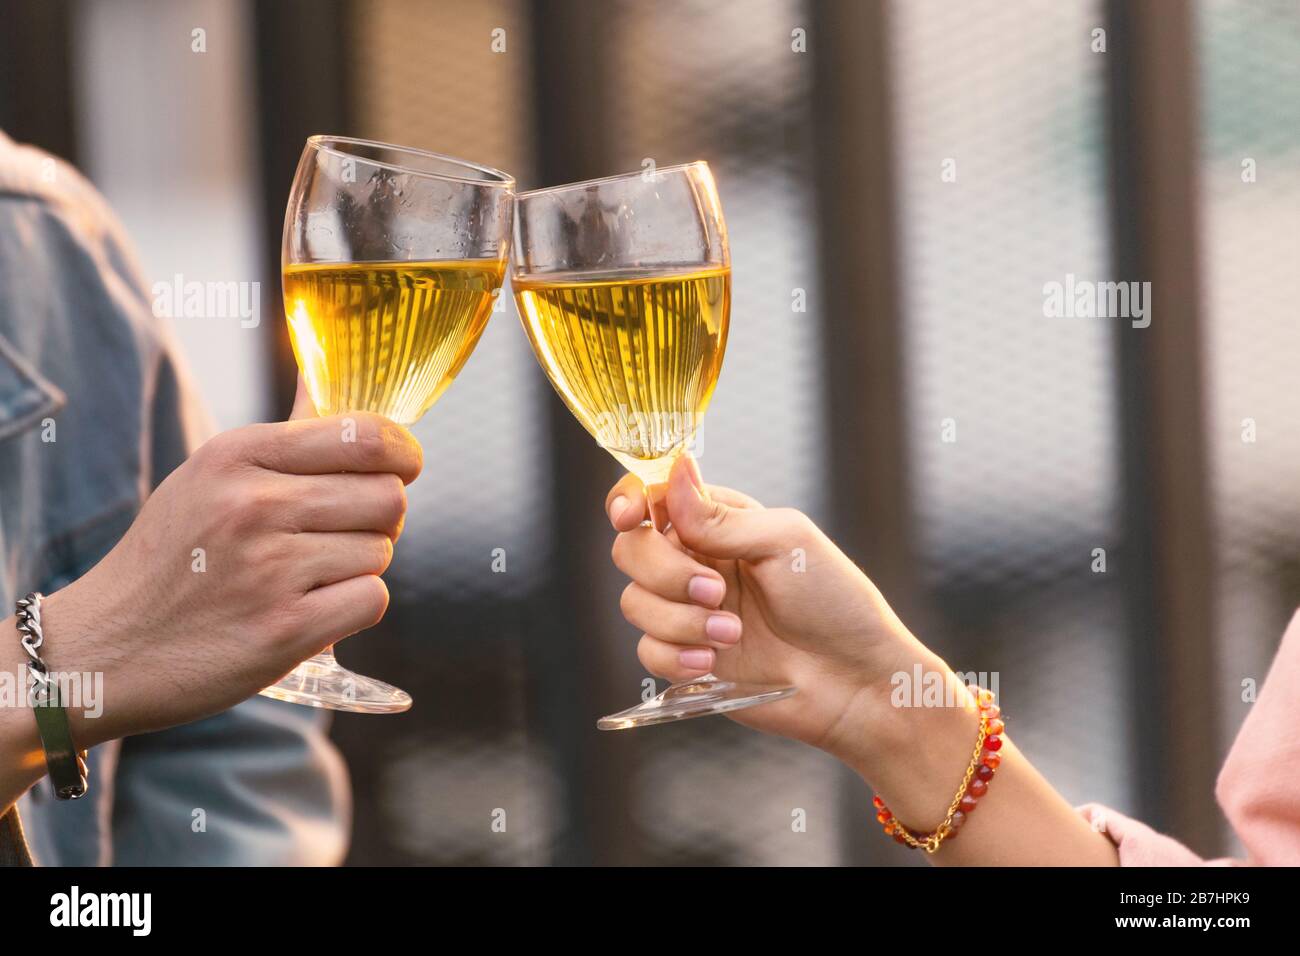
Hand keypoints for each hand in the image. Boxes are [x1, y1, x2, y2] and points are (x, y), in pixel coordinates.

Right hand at [40, 381, 421, 747]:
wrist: (104, 647)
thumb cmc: (171, 557)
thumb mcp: (211, 476)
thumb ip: (284, 437)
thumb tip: (324, 374)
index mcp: (237, 456)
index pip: (363, 435)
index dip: (401, 452)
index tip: (403, 465)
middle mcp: (253, 505)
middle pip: (388, 497)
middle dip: (379, 518)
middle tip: (342, 536)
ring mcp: (269, 569)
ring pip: (382, 551)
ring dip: (359, 567)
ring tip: (308, 578)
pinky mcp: (284, 630)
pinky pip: (372, 600)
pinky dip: (353, 608)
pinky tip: (313, 610)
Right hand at [606, 455, 930, 763]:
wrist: (853, 681)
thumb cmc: (835, 602)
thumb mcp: (786, 543)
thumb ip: (720, 517)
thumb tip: (676, 470)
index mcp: (719, 523)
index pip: (653, 497)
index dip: (629, 501)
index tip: (629, 515)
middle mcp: (697, 563)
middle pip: (632, 549)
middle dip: (665, 571)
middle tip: (716, 591)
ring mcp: (689, 612)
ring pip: (635, 603)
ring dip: (680, 619)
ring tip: (733, 634)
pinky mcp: (688, 659)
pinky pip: (647, 652)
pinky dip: (676, 656)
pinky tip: (715, 661)